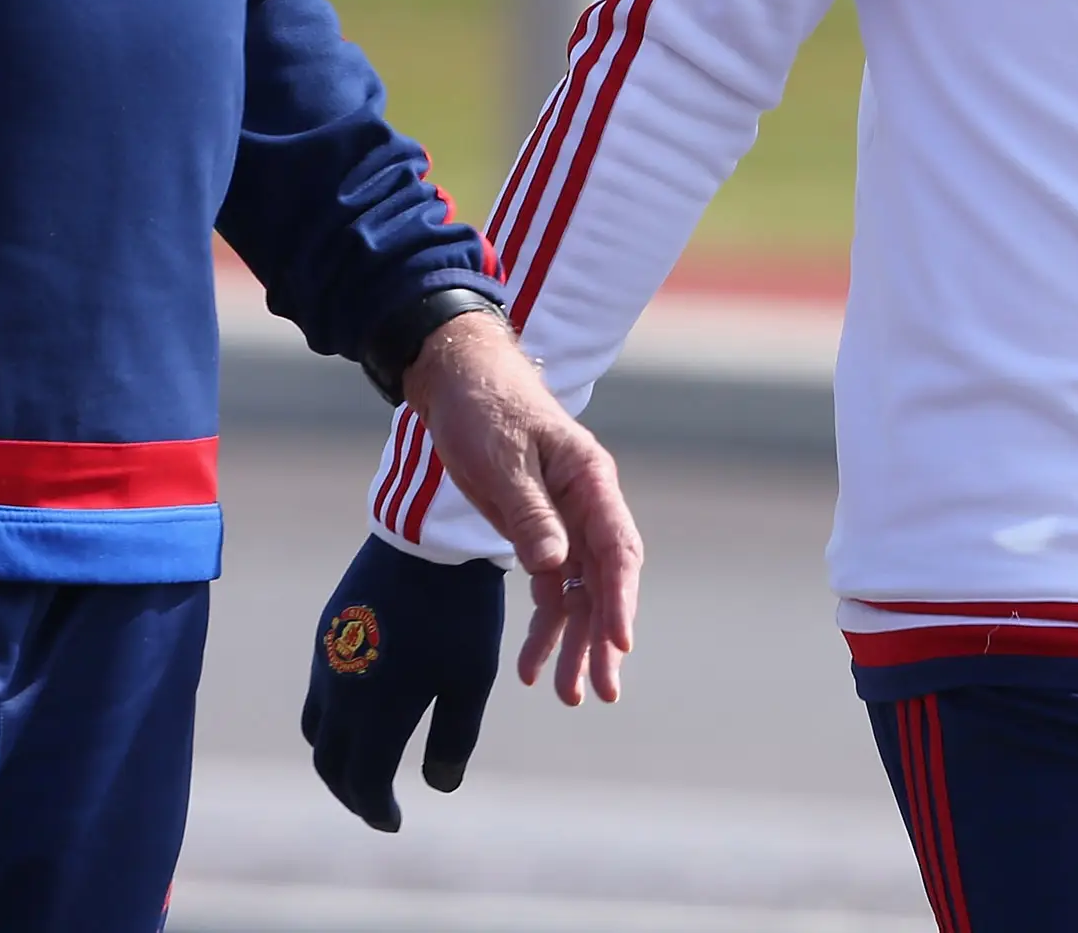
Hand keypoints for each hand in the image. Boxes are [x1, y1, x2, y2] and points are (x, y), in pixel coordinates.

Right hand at [301, 537, 504, 831]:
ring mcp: (326, 660)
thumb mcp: (469, 681)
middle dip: (351, 791)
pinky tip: (362, 710)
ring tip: (365, 761)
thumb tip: (438, 784)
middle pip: (330, 764)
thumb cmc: (459, 614)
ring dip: (336, 756)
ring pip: (316, 728)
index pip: (364, 783)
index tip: (394, 821)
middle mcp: (338, 692)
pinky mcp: (326, 632)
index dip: (378, 810)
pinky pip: (317, 691)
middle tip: (375, 802)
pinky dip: (332, 718)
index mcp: (374, 712)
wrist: (428, 540)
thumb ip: (452, 738)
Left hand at [399, 310, 641, 707]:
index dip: (621, 598)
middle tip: (601, 692)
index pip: (616, 548)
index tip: (620, 643)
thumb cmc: (484, 408)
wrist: (456, 382)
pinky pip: (551, 588)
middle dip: (603, 638)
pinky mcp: (538, 533)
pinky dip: (545, 626)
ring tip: (566, 696)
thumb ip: (528, 513)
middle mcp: (586, 505)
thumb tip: (554, 566)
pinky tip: (530, 666)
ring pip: (581, 594)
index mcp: (589, 480)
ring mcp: (565, 522)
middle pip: (605, 581)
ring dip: (574, 643)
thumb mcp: (500, 459)